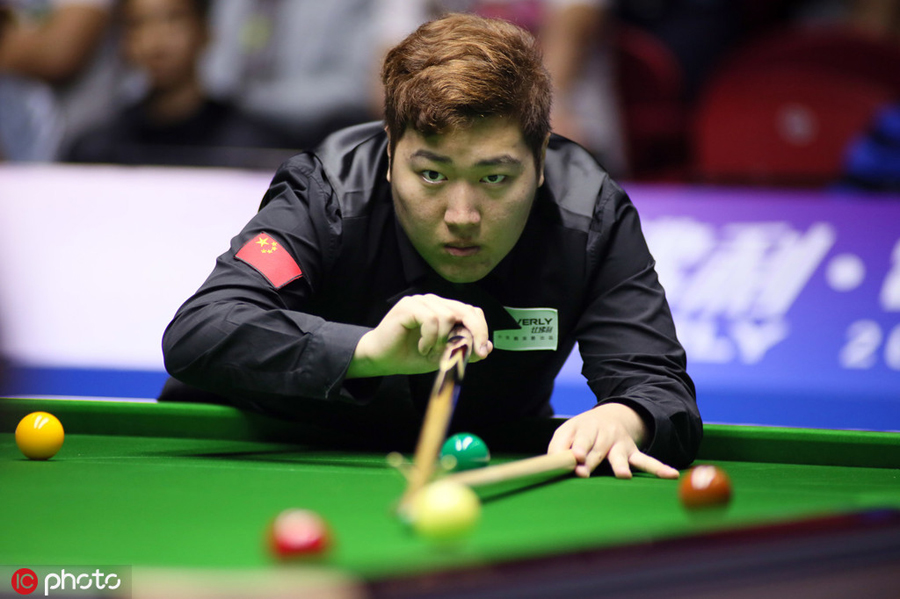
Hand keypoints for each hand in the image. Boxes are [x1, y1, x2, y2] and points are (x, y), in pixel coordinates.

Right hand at [347, 294, 491, 377]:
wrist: (383, 359)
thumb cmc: (411, 355)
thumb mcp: (444, 357)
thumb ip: (464, 350)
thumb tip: (487, 347)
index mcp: (445, 310)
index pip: (472, 311)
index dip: (480, 329)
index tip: (481, 351)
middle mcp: (435, 302)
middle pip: (464, 310)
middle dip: (472, 333)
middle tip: (469, 352)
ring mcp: (421, 301)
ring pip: (447, 316)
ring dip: (442, 340)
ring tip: (430, 351)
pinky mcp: (408, 306)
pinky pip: (431, 319)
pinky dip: (430, 338)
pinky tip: (422, 347)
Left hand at [547, 403, 678, 479]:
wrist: (613, 415)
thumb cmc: (583, 431)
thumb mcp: (567, 432)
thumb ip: (558, 447)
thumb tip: (553, 463)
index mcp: (585, 429)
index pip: (581, 440)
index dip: (579, 448)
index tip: (577, 458)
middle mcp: (604, 435)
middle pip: (598, 449)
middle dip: (592, 460)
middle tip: (584, 471)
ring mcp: (620, 444)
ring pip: (620, 455)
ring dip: (620, 465)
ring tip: (622, 475)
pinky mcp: (632, 452)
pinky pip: (646, 461)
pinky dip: (658, 468)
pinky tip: (671, 475)